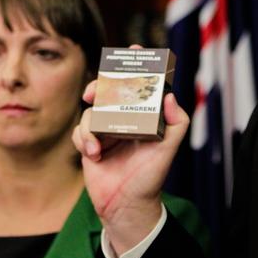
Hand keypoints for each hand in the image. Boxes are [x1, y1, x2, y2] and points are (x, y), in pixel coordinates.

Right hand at [72, 81, 189, 255]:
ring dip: (91, 127)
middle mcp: (124, 119)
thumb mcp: (169, 149)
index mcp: (144, 116)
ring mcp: (106, 130)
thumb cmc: (151, 176)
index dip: (137, 66)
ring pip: (91, 112)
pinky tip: (93, 155)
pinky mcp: (90, 144)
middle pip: (109, 90)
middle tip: (95, 92)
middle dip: (100, 86)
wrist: (127, 206)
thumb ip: (177, 122)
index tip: (134, 51)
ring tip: (97, 148)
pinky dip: (84, 140)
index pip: (141, 84)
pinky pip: (80, 131)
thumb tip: (170, 96)